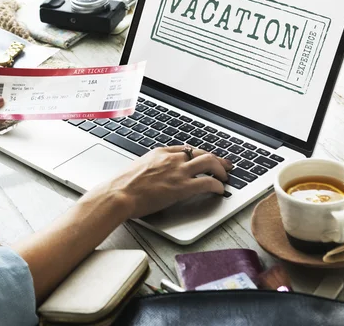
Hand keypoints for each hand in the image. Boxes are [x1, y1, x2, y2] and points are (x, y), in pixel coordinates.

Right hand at [102, 146, 232, 218]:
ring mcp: (178, 171)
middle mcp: (171, 158)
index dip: (198, 154)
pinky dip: (218, 185)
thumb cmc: (122, 186)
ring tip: (225, 178)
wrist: (119, 193)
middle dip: (216, 159)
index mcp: (159, 153)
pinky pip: (208, 182)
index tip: (204, 159)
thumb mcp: (137, 168)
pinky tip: (220, 190)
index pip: (186, 149)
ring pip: (209, 162)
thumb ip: (150, 168)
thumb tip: (153, 175)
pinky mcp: (182, 187)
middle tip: (224, 165)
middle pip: (201, 153)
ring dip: (221, 170)